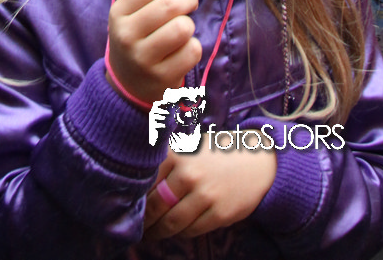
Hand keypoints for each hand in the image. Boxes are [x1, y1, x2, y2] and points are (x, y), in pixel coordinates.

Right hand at [106, 0, 202, 106]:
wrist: (127, 84)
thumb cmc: (137, 38)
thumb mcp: (133, 14)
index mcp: (119, 13)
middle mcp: (127, 35)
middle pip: (170, 5)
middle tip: (191, 2)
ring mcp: (143, 59)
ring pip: (183, 28)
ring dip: (189, 25)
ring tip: (182, 29)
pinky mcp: (161, 77)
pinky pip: (192, 51)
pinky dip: (193, 47)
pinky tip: (182, 51)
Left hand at [143, 137, 276, 238]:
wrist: (256, 161)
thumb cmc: (216, 153)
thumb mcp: (189, 147)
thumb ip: (166, 161)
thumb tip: (137, 183)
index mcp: (177, 154)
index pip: (145, 182)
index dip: (134, 198)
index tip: (126, 207)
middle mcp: (189, 174)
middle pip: (155, 206)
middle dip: (144, 220)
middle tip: (136, 227)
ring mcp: (205, 195)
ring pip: (172, 222)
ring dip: (158, 231)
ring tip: (151, 234)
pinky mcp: (219, 213)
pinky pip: (191, 230)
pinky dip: (180, 233)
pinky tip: (175, 231)